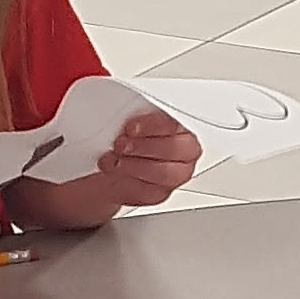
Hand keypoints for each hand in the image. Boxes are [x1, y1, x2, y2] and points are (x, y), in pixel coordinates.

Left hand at [79, 111, 200, 213]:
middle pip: (175, 150)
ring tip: (113, 160)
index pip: (175, 124)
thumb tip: (120, 105)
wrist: (114, 157)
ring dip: (134, 166)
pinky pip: (150, 192)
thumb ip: (133, 110)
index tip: (130, 127)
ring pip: (165, 175)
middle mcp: (186, 151)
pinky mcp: (161, 194)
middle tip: (121, 144)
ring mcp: (176, 175)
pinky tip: (115, 173)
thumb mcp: (129, 115)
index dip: (152, 126)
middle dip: (144, 147)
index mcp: (182, 125)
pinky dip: (128, 183)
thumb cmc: (128, 133)